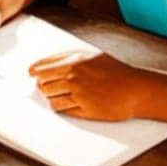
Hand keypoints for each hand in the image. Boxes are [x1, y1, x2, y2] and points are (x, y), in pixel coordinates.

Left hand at [29, 49, 149, 119]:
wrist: (135, 89)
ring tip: (56, 95)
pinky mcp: (84, 110)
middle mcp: (73, 77)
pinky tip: (64, 104)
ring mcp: (78, 94)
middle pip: (43, 84)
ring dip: (50, 96)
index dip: (34, 71)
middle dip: (42, 85)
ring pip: (50, 98)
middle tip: (45, 85)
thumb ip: (68, 58)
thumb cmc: (114, 70)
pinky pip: (62, 109)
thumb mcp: (90, 55)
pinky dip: (59, 106)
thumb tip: (44, 65)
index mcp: (73, 61)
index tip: (31, 73)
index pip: (41, 68)